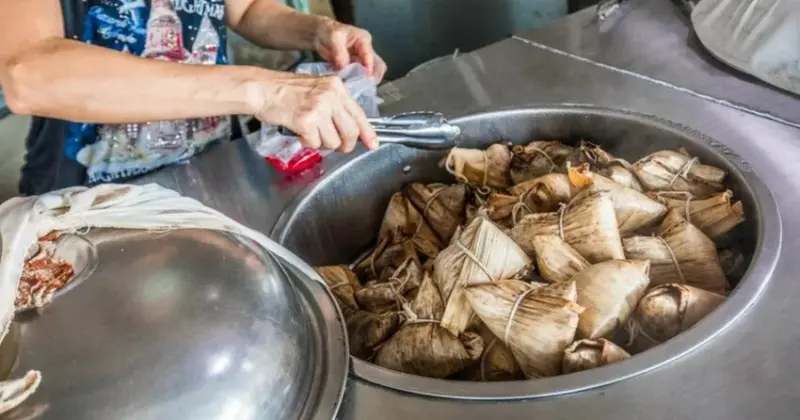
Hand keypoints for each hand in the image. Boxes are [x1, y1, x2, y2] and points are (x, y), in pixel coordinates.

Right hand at [255, 73, 377, 151]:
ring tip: (310, 133)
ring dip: (322, 144)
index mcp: (336, 88)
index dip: (368, 132)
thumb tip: (348, 129)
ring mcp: (319, 108)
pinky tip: (299, 132)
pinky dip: (307, 143)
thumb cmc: (285, 91)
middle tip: (336, 146)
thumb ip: (334, 106)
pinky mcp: (306, 121)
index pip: (359, 114)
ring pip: (334, 141)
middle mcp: (331, 96)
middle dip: (345, 145)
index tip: (373, 144)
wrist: (262, 89)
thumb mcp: (316, 89)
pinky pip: (315, 144)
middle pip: (351, 132)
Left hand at [314, 18, 386, 81]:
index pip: (370, 55)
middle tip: (366, 87)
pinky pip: (359, 76)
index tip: (365, 78)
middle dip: (373, 77)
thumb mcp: (334, 38)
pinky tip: (351, 87)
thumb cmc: (328, 31)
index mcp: (363, 40)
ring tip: (358, 89)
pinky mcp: (354, 67)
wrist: (320, 34)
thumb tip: (344, 68)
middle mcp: (365, 50)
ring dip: (365, 81)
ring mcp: (360, 59)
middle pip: (377, 65)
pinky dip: (356, 82)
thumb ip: (340, 52)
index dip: (369, 68)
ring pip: (370, 72)